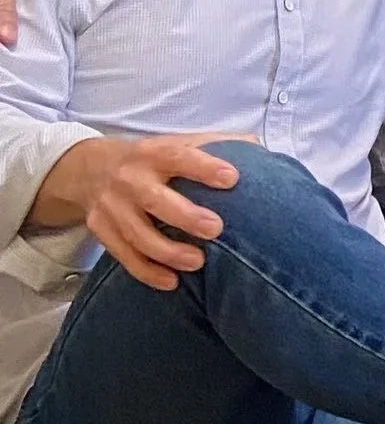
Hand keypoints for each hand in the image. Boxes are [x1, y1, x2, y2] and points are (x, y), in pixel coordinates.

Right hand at [53, 133, 245, 290]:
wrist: (88, 168)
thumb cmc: (151, 159)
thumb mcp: (175, 142)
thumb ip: (215, 144)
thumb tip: (257, 147)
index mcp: (153, 153)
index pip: (178, 156)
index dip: (204, 167)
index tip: (232, 178)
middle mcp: (129, 178)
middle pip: (154, 200)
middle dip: (185, 216)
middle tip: (215, 229)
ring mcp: (112, 206)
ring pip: (137, 234)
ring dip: (168, 252)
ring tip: (198, 262)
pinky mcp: (101, 229)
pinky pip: (123, 254)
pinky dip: (147, 271)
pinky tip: (171, 281)